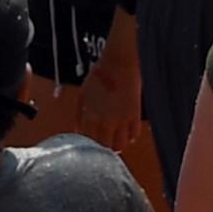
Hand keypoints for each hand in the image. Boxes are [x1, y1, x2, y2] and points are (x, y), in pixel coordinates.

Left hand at [76, 34, 145, 154]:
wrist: (120, 62)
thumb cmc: (100, 74)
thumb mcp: (83, 93)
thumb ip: (78, 113)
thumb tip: (77, 129)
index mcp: (90, 116)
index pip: (88, 142)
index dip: (90, 146)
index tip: (92, 145)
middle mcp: (105, 121)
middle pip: (104, 147)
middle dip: (104, 149)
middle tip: (105, 146)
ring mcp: (121, 119)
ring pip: (120, 145)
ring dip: (118, 145)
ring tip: (117, 141)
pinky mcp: (135, 115)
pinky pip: (134, 134)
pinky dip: (130, 136)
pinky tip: (128, 133)